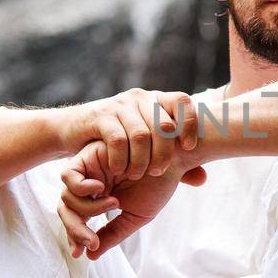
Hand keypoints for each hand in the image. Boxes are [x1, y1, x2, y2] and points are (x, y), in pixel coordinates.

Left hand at [57, 139, 207, 258]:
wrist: (173, 158)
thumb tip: (91, 255)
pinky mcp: (88, 155)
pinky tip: (101, 188)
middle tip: (92, 241)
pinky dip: (81, 186)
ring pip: (66, 196)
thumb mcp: (136, 215)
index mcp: (99, 197)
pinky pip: (68, 175)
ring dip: (88, 208)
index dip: (75, 236)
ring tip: (114, 203)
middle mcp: (90, 184)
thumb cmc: (159, 184)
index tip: (83, 253)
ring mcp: (88, 170)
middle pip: (66, 210)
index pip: (77, 219)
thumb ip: (114, 232)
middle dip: (75, 229)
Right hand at [66, 89, 200, 181]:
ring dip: (142, 160)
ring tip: (137, 175)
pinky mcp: (100, 116)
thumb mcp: (148, 150)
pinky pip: (117, 139)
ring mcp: (120, 105)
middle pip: (163, 123)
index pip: (182, 101)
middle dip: (164, 152)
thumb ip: (175, 163)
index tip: (189, 147)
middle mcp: (141, 98)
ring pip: (141, 134)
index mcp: (156, 101)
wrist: (74, 130)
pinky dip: (121, 158)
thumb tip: (202, 178)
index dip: (190, 122)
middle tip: (158, 172)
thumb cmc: (118, 143)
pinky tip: (119, 169)